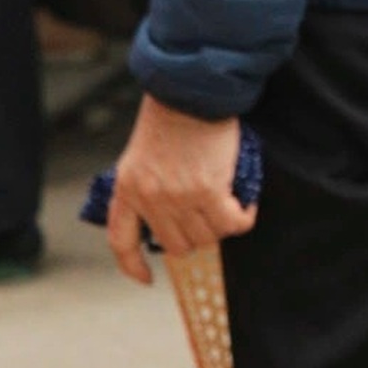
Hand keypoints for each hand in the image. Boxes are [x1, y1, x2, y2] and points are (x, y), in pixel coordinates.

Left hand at [104, 96, 256, 284]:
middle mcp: (150, 199)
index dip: (133, 267)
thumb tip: (170, 214)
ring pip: (207, 236)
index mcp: (128, 188)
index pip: (122, 242)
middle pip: (176, 245)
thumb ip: (149, 185)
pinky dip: (243, 218)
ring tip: (230, 205)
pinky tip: (246, 206)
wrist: (190, 88)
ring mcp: (179, 198)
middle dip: (195, 235)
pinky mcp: (209, 190)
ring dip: (221, 226)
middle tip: (208, 216)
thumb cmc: (170, 112)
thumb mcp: (142, 153)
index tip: (146, 279)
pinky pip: (232, 223)